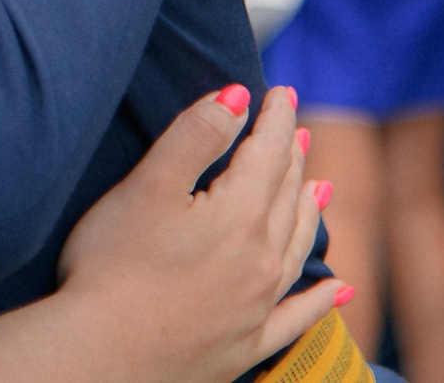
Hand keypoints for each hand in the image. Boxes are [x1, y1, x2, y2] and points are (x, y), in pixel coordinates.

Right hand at [53, 85, 342, 382]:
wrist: (105, 353)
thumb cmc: (113, 266)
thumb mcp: (148, 186)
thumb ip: (195, 136)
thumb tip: (237, 95)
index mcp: (238, 215)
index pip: (267, 153)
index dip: (275, 119)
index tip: (281, 91)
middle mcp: (261, 259)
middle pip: (286, 196)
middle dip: (292, 157)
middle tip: (298, 129)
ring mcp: (258, 305)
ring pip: (298, 248)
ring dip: (309, 212)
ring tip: (321, 189)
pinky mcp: (247, 342)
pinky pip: (299, 317)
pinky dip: (322, 301)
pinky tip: (339, 291)